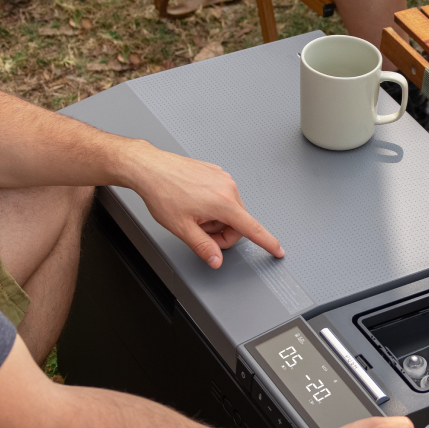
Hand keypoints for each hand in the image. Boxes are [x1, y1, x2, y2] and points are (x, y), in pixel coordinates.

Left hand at [119, 144, 283, 266]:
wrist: (151, 168)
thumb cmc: (163, 192)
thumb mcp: (182, 228)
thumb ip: (203, 247)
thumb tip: (216, 259)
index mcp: (223, 203)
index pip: (252, 228)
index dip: (267, 242)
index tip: (277, 250)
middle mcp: (228, 188)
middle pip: (238, 222)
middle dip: (221, 233)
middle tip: (199, 233)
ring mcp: (222, 178)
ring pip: (229, 210)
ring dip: (215, 218)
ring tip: (192, 214)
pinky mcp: (216, 172)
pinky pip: (222, 196)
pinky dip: (211, 205)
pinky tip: (193, 202)